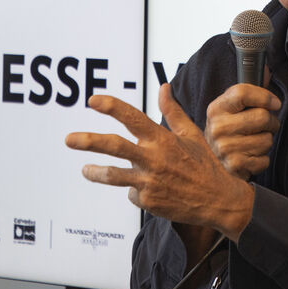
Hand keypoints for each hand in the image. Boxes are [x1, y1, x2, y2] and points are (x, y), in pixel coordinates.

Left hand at [65, 85, 254, 239]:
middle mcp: (154, 158)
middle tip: (69, 139)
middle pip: (114, 147)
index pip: (133, 118)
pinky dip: (135, 188)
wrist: (218, 199)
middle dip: (89, 142)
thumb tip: (162, 88)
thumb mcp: (191, 134)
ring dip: (95, 172)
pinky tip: (148, 189)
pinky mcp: (148, 201)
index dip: (112, 107)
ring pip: (114, 175)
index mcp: (163, 139)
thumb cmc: (205, 164)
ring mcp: (149, 181)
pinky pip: (132, 192)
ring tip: (85, 169)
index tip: (93, 101)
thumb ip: (172, 111)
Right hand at [205, 82, 281, 179]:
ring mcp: (225, 148)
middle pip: (262, 116)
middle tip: (267, 125)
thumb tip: (266, 69)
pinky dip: (262, 158)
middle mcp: (217, 127)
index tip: (275, 103)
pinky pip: (264, 159)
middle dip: (271, 122)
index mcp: (216, 108)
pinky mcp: (234, 166)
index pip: (243, 92)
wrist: (211, 163)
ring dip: (266, 141)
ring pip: (267, 139)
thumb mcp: (230, 108)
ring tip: (255, 141)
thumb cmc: (228, 130)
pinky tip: (251, 156)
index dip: (265, 96)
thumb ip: (247, 91)